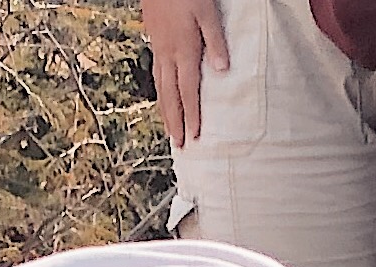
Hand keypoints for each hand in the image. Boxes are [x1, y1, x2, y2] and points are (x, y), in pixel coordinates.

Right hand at [142, 0, 228, 144]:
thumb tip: (222, 71)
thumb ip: (214, 41)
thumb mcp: (206, 12)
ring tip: (169, 128)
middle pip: (170, 95)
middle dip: (175, 121)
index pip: (188, 90)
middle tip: (179, 145)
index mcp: (182, 49)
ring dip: (165, 109)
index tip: (194, 137)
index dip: (191, 115)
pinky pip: (156, 71)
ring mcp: (158, 46)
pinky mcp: (153, 37)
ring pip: (160, 85)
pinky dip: (159, 89)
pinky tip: (162, 93)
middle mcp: (167, 53)